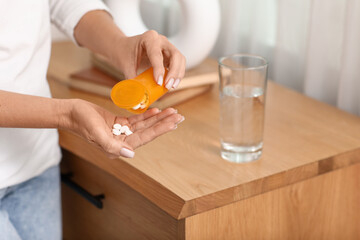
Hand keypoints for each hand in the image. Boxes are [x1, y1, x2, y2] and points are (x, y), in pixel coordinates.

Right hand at [61, 99, 183, 158]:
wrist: (70, 113)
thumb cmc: (81, 122)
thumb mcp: (95, 132)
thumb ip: (111, 145)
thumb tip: (129, 154)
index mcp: (118, 147)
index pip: (144, 138)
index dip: (160, 130)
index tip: (174, 123)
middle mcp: (122, 142)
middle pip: (148, 132)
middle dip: (164, 123)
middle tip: (179, 116)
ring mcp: (121, 133)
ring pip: (144, 126)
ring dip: (158, 119)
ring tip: (172, 112)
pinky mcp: (119, 124)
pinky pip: (136, 120)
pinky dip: (146, 115)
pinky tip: (156, 110)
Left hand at [111, 30, 185, 89]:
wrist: (124, 48)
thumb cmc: (125, 54)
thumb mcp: (125, 66)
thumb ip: (132, 80)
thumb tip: (137, 97)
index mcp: (149, 38)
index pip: (157, 54)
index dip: (159, 69)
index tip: (158, 83)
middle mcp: (161, 40)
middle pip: (175, 55)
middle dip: (173, 72)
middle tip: (167, 86)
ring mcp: (168, 46)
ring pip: (180, 59)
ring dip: (178, 74)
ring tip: (171, 87)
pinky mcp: (170, 54)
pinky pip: (179, 64)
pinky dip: (178, 74)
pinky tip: (172, 84)